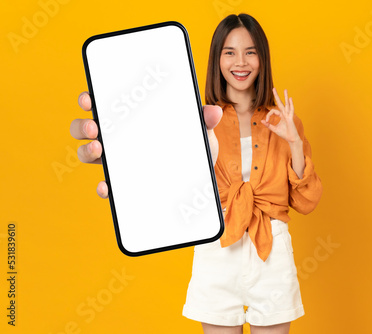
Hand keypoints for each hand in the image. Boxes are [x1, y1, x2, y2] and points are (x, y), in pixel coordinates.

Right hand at [70, 91, 221, 198]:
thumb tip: (214, 111)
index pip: (104, 104)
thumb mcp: (200, 132)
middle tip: (95, 127)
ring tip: (100, 149)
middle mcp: (119, 138)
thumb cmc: (193, 149)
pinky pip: (106, 185)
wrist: (198, 181)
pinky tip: (107, 186)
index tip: (89, 98)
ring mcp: (118, 161)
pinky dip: (103, 186)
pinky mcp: (123, 184)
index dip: (90, 98)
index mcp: (133, 118)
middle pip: (87, 128)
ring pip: (89, 153)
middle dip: (83, 124)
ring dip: (87, 150)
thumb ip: (204, 121)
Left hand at [261, 87, 300, 142]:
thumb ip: (268, 125)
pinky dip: (290, 104)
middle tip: (273, 88)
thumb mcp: (274, 129)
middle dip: (277, 96)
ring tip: (285, 89)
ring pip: (286, 104)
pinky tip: (290, 99)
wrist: (291, 139)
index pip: (273, 111)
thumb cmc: (284, 134)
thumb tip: (261, 120)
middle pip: (280, 103)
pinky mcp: (290, 118)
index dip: (268, 115)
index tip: (266, 121)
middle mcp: (285, 114)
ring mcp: (288, 115)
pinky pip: (291, 110)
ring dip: (285, 97)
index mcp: (281, 116)